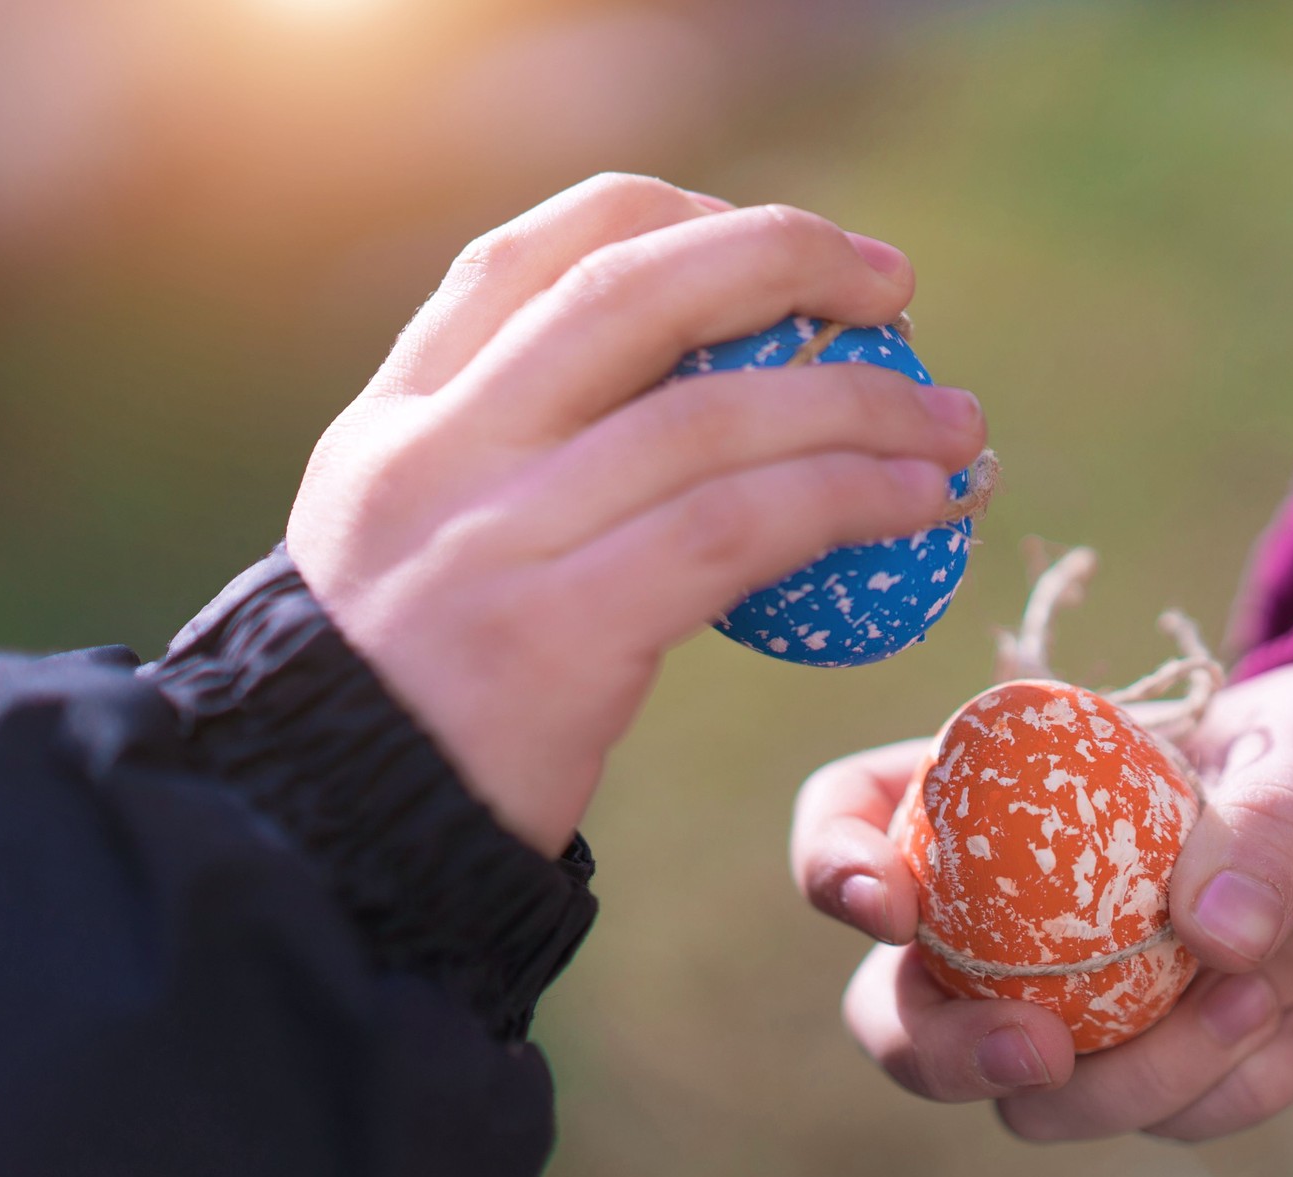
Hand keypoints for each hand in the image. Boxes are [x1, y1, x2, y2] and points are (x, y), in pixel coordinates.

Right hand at [287, 173, 986, 854]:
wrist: (337, 842)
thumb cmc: (411, 696)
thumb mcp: (412, 540)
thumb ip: (507, 454)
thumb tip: (690, 386)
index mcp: (396, 419)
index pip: (525, 256)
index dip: (666, 218)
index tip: (766, 241)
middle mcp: (435, 456)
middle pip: (628, 292)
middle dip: (781, 258)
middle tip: (891, 283)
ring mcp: (491, 541)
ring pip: (709, 417)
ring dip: (861, 403)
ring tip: (955, 424)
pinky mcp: (556, 636)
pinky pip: (736, 531)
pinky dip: (848, 497)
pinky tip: (920, 502)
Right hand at [790, 661, 1292, 1139]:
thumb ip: (1268, 822)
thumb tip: (1211, 938)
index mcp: (996, 793)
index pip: (853, 822)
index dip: (834, 869)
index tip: (889, 908)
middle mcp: (1008, 910)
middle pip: (898, 1011)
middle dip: (942, 1053)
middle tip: (1038, 1050)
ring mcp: (1078, 1001)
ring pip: (1031, 1098)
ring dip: (1136, 1079)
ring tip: (1261, 998)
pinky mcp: (1160, 1068)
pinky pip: (1164, 1121)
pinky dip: (1241, 1092)